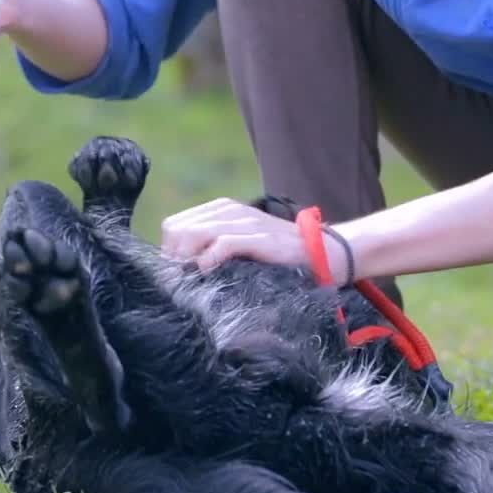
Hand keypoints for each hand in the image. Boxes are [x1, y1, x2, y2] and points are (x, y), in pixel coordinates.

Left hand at [161, 197, 343, 274]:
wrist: (323, 254)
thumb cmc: (278, 257)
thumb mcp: (241, 246)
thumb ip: (214, 249)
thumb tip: (183, 270)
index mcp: (221, 210)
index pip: (174, 225)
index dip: (170, 252)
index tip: (177, 276)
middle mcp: (229, 211)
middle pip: (177, 230)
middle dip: (174, 258)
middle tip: (182, 282)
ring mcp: (245, 222)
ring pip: (194, 233)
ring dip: (187, 261)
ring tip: (192, 280)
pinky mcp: (259, 237)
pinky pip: (222, 244)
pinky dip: (209, 260)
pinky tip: (209, 273)